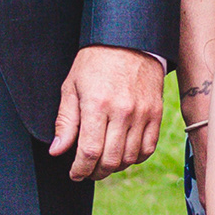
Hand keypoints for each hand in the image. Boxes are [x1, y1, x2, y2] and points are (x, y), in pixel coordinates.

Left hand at [49, 44, 163, 180]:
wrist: (128, 40)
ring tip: (103, 163)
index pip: (89, 151)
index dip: (80, 169)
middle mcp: (122, 111)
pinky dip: (135, 158)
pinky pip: (148, 148)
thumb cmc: (94, 62)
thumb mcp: (72, 87)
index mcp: (97, 104)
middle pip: (110, 159)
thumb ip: (65, 122)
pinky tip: (123, 154)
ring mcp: (142, 113)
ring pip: (129, 157)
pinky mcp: (156, 113)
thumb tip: (58, 151)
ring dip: (114, 167)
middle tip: (87, 171)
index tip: (74, 173)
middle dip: (95, 172)